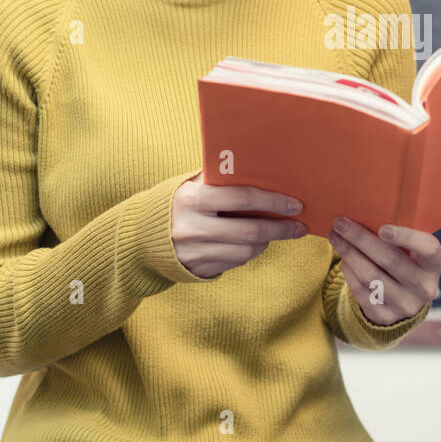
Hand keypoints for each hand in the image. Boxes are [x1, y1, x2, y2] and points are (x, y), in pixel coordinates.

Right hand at [168, 171, 308, 278]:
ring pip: (246, 251)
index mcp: (193, 199)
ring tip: (277, 232)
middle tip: (299, 226)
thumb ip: (221, 180)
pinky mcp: (197, 269)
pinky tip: (255, 243)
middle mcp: (193, 227)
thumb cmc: (178, 202)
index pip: (243, 198)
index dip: (274, 201)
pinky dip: (249, 253)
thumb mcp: (193, 185)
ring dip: (267, 241)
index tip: (296, 204)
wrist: (140, 237)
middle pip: (250, 230)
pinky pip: (235, 263)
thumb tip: (265, 171)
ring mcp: (195, 252)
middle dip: (280, 228)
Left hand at [327, 217, 440, 325]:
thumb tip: (364, 214)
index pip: (427, 249)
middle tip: (340, 223)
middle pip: (390, 260)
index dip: (407, 238)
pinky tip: (343, 258)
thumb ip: (400, 235)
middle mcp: (424, 287)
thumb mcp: (413, 249)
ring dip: (349, 254)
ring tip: (335, 237)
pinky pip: (361, 291)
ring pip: (370, 276)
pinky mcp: (385, 316)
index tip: (382, 228)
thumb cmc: (407, 260)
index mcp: (435, 264)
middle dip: (361, 239)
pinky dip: (349, 272)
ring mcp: (405, 305)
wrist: (406, 299)